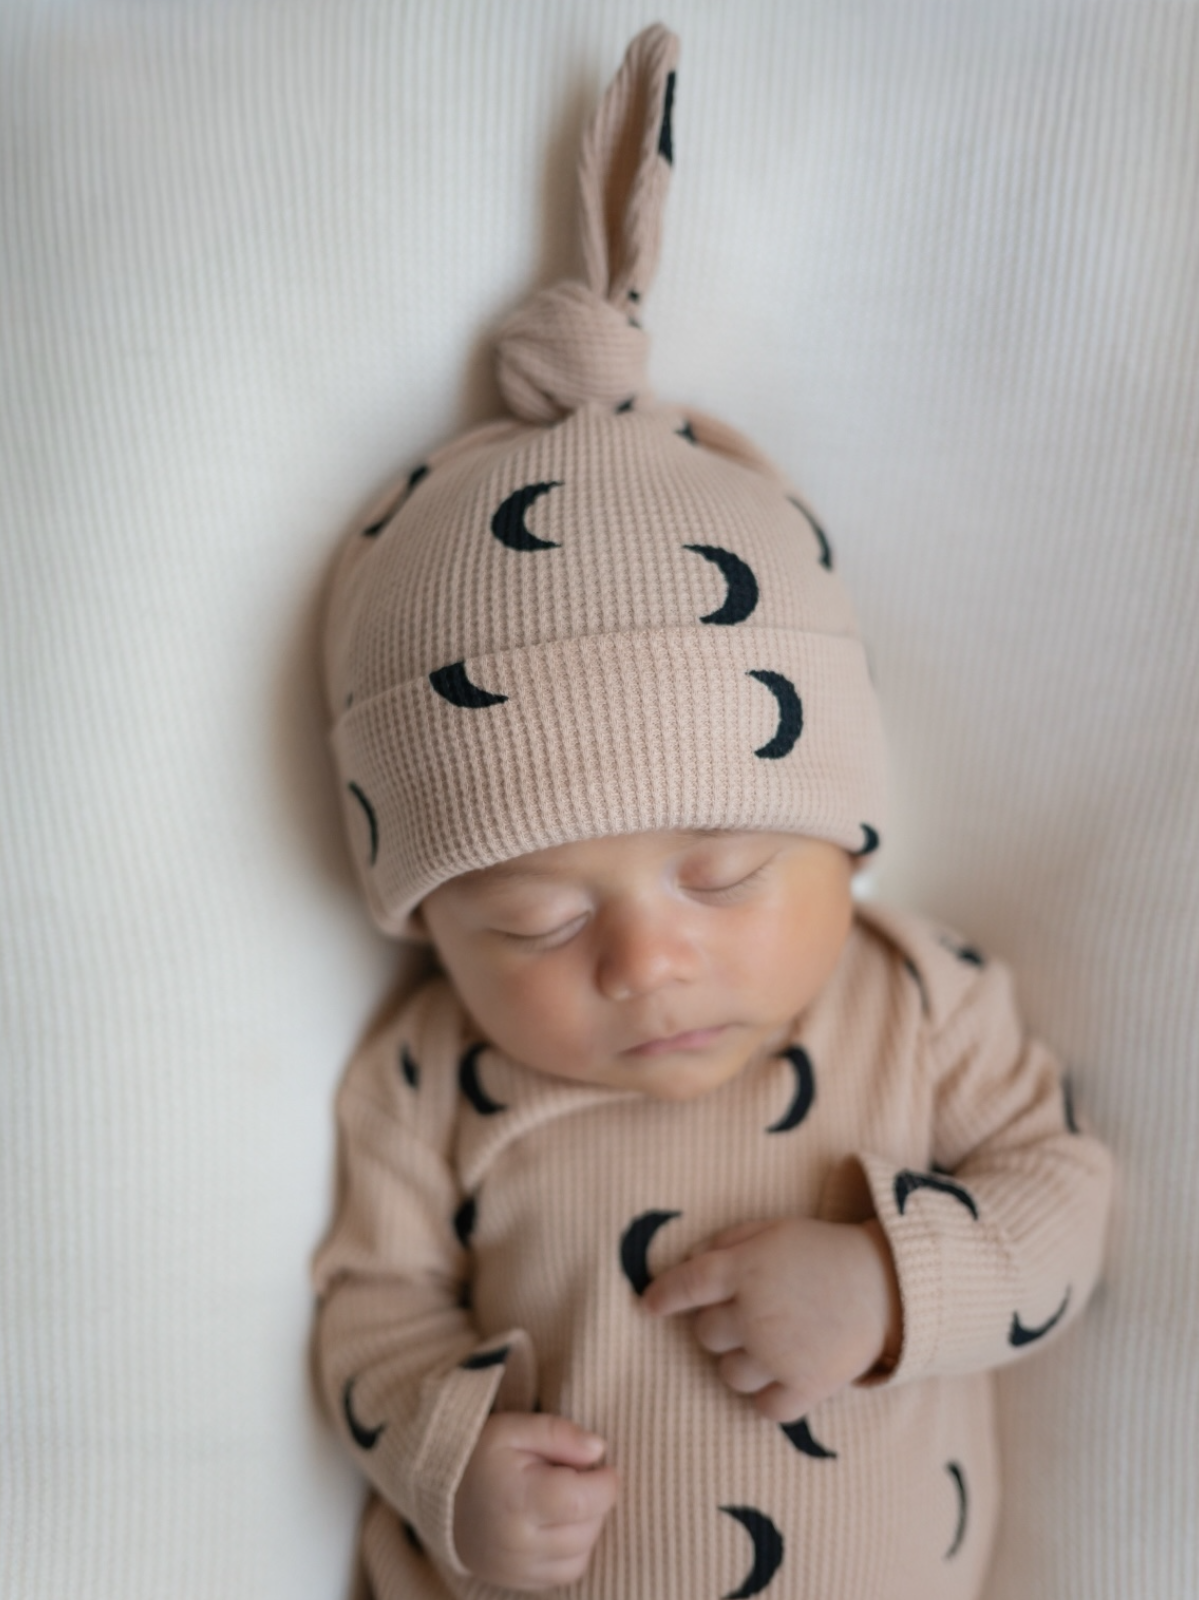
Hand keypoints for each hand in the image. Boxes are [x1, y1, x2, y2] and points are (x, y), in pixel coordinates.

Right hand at [453, 1411, 618, 1590]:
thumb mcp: (513, 1428)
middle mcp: (519, 1542)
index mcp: (518, 1499)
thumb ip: (558, 1433)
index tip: (599, 1464)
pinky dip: (574, 1549)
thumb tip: (598, 1449)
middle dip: (596, 1500)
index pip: (584, 1500)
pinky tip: (557, 1523)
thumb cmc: (479, 1456)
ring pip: (582, 1555)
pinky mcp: (518, 1583)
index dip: (605, 1480)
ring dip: (587, 1526)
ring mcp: (518, 1569)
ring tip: (566, 1498)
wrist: (438, 1497)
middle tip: (576, 1475)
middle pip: (587, 1528)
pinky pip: (567, 1573)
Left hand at [643, 1217, 900, 1422]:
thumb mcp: (773, 1230)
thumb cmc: (823, 1253)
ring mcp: (779, 1353)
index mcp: (745, 1268)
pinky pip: (764, 1408)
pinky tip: (781, 1377)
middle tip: (751, 1314)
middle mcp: (756, 1312)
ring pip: (729, 1374)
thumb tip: (686, 1261)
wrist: (886, 1283)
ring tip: (771, 1344)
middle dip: (719, 1325)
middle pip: (706, 1334)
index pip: (687, 1284)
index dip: (663, 1295)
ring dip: (742, 1362)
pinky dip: (767, 1397)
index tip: (648, 1305)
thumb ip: (727, 1242)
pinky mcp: (806, 1386)